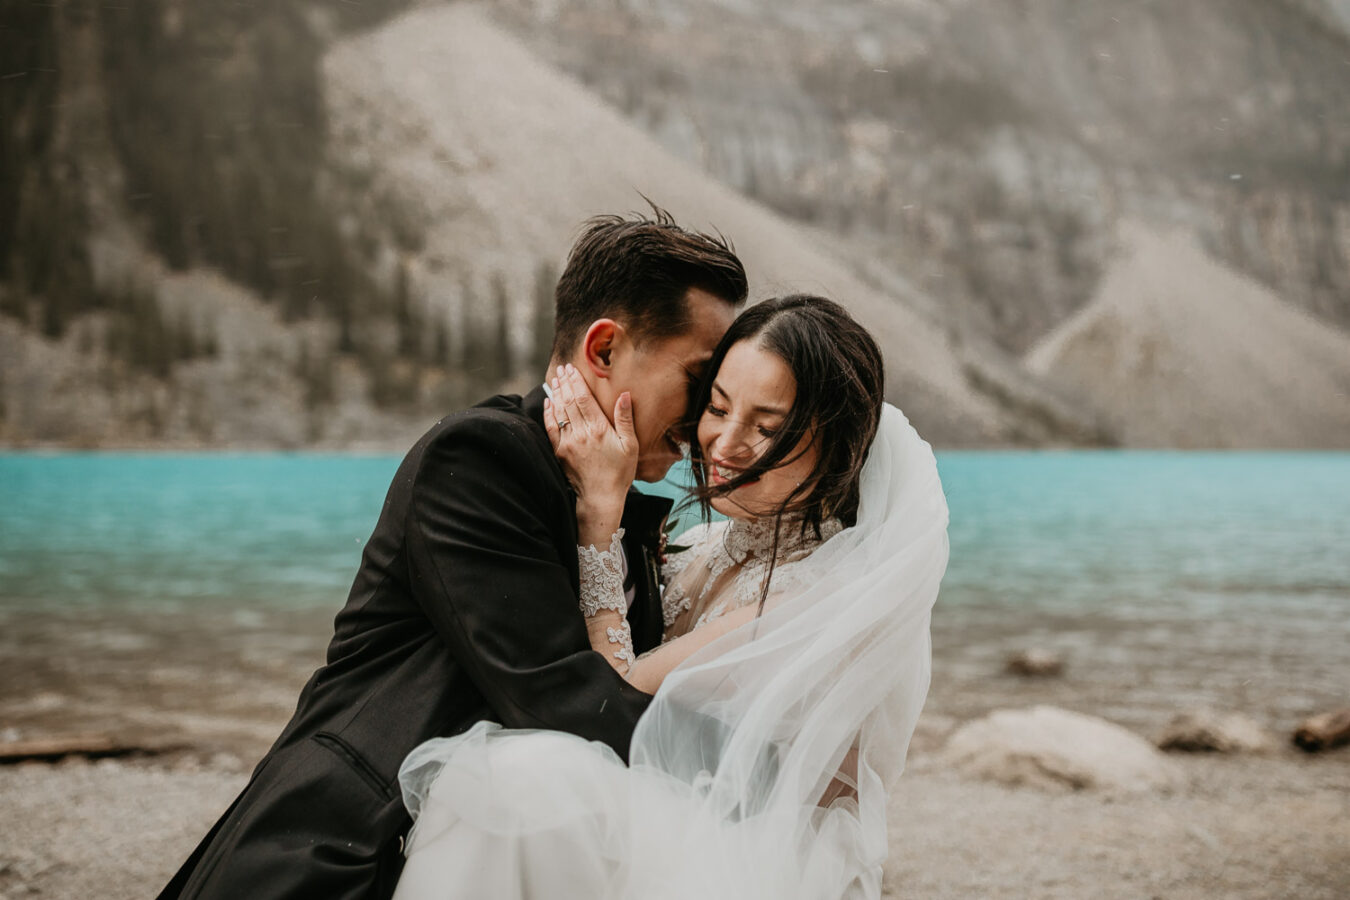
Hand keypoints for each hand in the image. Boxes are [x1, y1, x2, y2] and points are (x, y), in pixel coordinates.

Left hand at [544, 364, 637, 542]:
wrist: (600, 498)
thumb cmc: (619, 473)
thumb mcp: (630, 445)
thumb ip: (625, 419)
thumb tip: (624, 395)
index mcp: (598, 429)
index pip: (583, 399)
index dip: (576, 381)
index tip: (572, 369)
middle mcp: (580, 433)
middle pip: (569, 401)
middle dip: (565, 383)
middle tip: (561, 368)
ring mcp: (567, 443)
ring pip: (559, 412)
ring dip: (556, 394)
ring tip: (555, 379)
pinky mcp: (560, 452)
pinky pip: (550, 428)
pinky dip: (548, 413)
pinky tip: (548, 402)